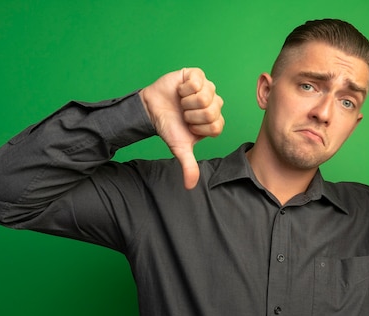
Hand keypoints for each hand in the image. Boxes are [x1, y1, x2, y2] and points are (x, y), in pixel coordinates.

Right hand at [140, 68, 224, 188]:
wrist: (151, 110)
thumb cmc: (168, 127)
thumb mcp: (179, 148)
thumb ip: (188, 166)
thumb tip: (190, 187)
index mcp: (214, 121)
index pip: (216, 125)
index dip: (199, 126)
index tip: (189, 126)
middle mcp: (214, 104)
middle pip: (212, 110)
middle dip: (192, 114)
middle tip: (183, 114)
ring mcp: (207, 88)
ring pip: (206, 95)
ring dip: (188, 101)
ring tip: (181, 102)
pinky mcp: (197, 75)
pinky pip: (198, 80)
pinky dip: (185, 88)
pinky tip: (180, 91)